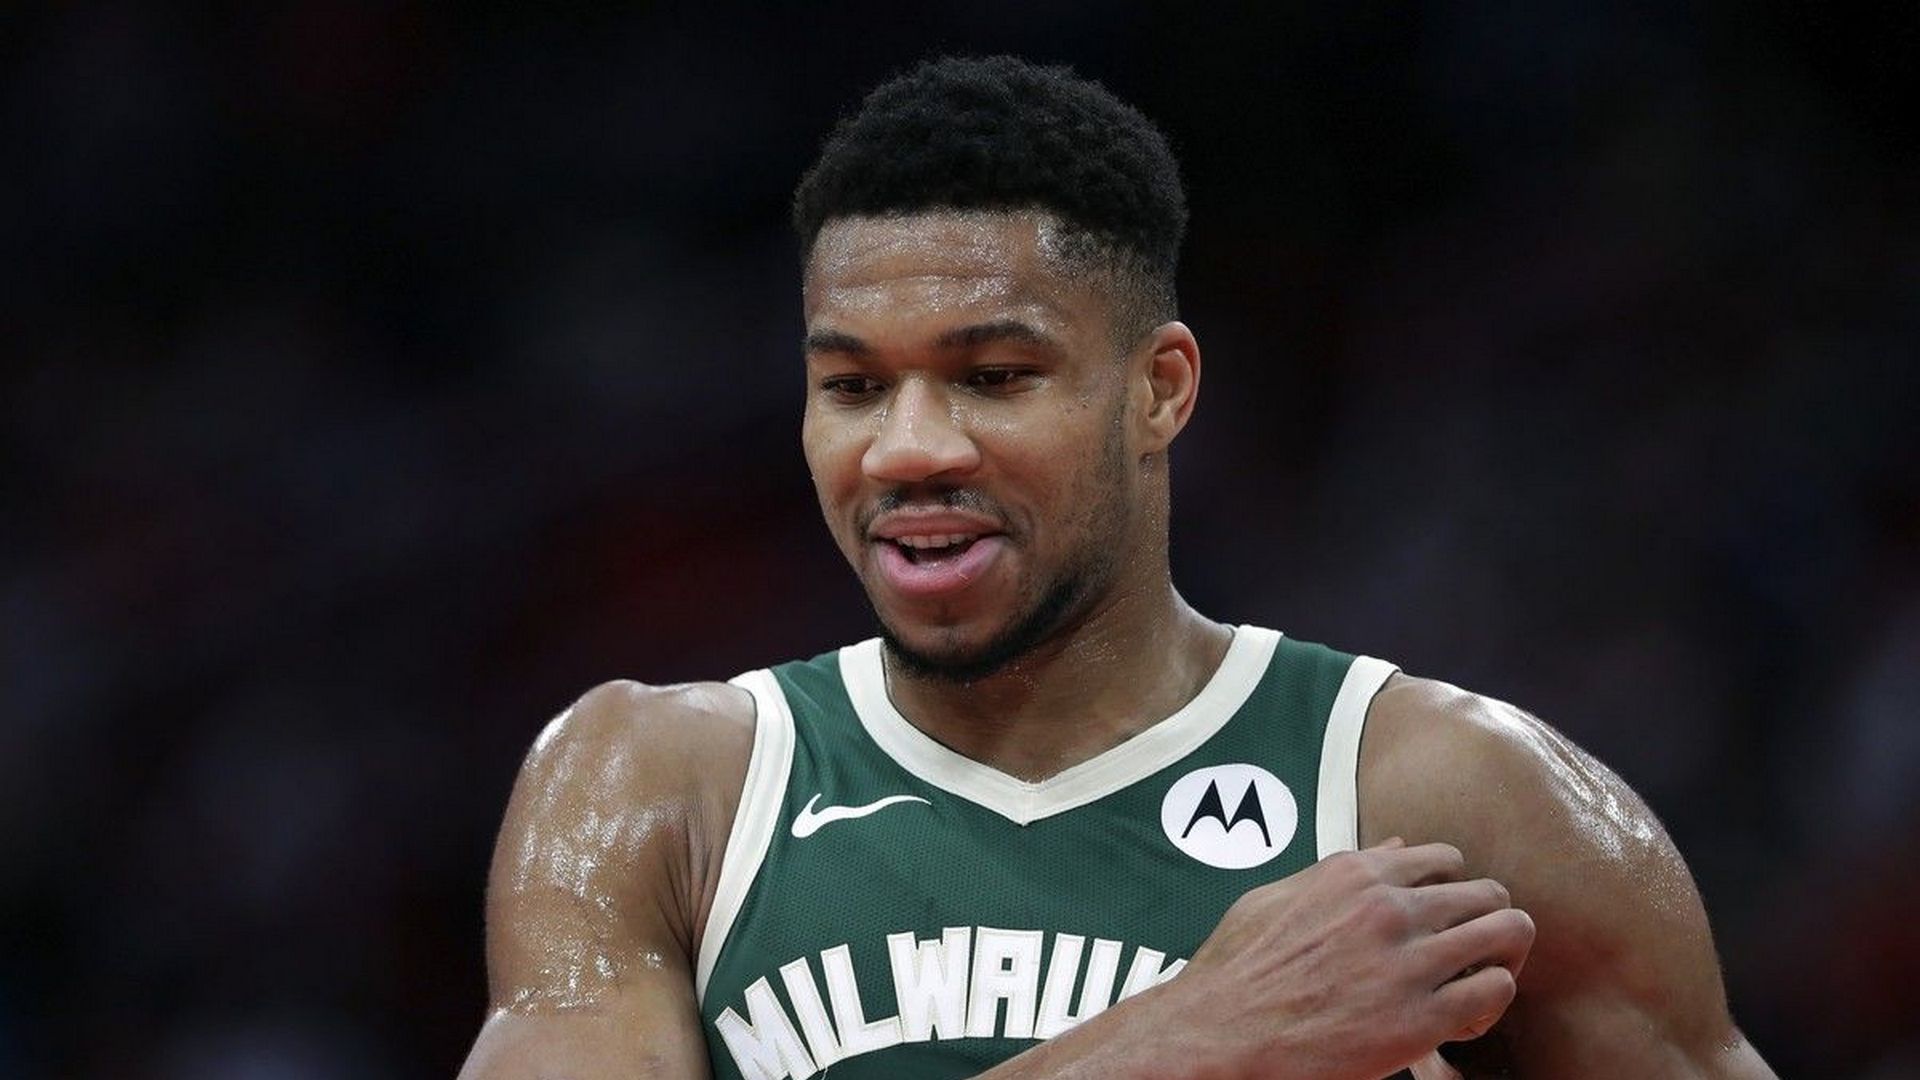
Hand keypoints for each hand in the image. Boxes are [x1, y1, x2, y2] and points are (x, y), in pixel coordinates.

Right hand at [1152, 839, 1532, 1079]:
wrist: (1220, 1033)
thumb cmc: (1238, 971)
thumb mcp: (1277, 898)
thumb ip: (1340, 873)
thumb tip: (1396, 849)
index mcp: (1355, 875)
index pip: (1445, 861)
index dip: (1451, 891)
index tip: (1439, 920)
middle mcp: (1390, 908)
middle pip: (1489, 892)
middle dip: (1487, 921)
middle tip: (1470, 954)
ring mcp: (1409, 961)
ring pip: (1508, 932)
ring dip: (1502, 958)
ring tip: (1476, 982)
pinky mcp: (1421, 1018)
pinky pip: (1495, 991)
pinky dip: (1490, 1003)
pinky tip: (1462, 1020)